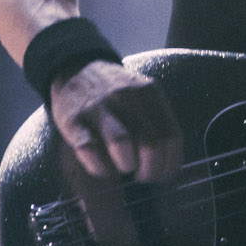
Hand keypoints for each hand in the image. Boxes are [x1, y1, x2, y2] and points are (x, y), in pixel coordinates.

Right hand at [48, 60, 183, 181]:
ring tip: (124, 168)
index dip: (170, 164)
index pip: (172, 136)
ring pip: (122, 144)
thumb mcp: (143, 97)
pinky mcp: (73, 120)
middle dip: (150, 170)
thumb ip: (158, 123)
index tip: (163, 175)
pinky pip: (88, 149)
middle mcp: (127, 97)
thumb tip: (170, 166)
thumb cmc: (116, 94)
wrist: (76, 68)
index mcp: (150, 93)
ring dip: (127, 166)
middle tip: (142, 176)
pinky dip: (99, 167)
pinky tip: (103, 168)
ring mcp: (99, 107)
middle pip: (151, 143)